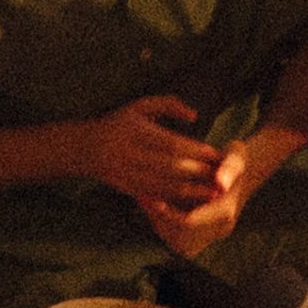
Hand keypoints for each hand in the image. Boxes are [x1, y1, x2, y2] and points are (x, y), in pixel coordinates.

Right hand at [75, 96, 224, 204]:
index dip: (196, 151)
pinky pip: (156, 196)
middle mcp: (133, 154)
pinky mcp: (129, 188)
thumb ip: (169, 105)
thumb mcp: (140, 106)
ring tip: (213, 194)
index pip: (173, 144)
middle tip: (222, 177)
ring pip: (165, 186)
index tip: (217, 155)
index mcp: (137, 132)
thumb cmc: (119, 123)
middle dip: (199, 173)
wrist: (85, 148)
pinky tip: (192, 202)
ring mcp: (130, 174)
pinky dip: (176, 200)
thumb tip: (195, 116)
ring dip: (191, 192)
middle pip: (172, 167)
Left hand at [139, 144, 248, 255]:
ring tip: (148, 203)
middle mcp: (220, 229)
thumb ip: (230, 168)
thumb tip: (220, 183)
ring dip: (161, 226)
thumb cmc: (237, 158)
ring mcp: (214, 234)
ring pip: (179, 244)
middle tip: (145, 200)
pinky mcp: (206, 234)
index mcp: (224, 212)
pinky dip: (166, 226)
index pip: (188, 223)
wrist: (246, 170)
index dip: (166, 213)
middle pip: (181, 239)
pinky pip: (181, 240)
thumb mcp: (236, 156)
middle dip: (160, 221)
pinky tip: (156, 206)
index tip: (151, 197)